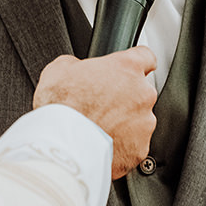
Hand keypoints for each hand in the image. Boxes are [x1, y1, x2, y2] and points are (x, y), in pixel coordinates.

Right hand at [33, 47, 157, 178]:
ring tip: (99, 128)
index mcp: (127, 68)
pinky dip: (122, 145)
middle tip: (101, 105)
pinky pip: (134, 144)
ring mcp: (145, 123)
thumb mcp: (60, 69)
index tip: (129, 70)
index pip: (145, 57)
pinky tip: (102, 144)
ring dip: (124, 123)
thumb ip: (79, 65)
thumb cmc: (62, 107)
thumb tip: (78, 69)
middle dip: (125, 98)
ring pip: (139, 120)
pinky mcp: (140, 149)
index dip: (135, 63)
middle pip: (141, 92)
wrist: (64, 146)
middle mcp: (142, 94)